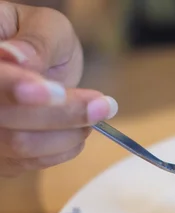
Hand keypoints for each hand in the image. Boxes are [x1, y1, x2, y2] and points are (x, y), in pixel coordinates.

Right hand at [0, 1, 116, 176]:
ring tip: (92, 114)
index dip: (19, 89)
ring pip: (20, 145)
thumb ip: (37, 42)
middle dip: (62, 115)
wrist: (36, 64)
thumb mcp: (45, 26)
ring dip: (68, 134)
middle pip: (7, 122)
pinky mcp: (1, 155)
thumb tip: (18, 59)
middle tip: (104, 105)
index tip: (58, 92)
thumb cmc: (40, 41)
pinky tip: (76, 130)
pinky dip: (63, 149)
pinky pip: (29, 163)